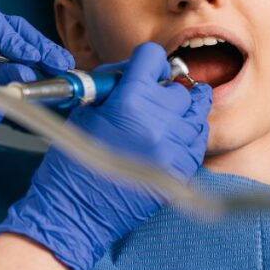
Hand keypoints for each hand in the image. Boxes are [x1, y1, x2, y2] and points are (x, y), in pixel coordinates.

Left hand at [0, 8, 73, 195]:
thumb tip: (26, 71)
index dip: (9, 38)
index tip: (27, 57)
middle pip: (12, 28)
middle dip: (35, 45)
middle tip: (53, 62)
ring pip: (26, 39)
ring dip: (46, 52)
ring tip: (62, 65)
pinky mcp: (9, 59)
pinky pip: (30, 54)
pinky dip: (45, 61)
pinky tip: (60, 68)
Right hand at [0, 43, 211, 269]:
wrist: (75, 212)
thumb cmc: (71, 162)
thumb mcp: (84, 111)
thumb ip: (114, 87)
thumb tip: (135, 72)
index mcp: (129, 102)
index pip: (154, 58)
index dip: (147, 61)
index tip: (145, 70)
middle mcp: (157, 122)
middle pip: (178, 88)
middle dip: (164, 89)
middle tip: (151, 98)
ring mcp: (172, 149)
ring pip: (196, 114)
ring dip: (182, 112)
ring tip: (166, 118)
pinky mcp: (180, 172)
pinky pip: (197, 143)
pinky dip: (188, 136)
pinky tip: (172, 137)